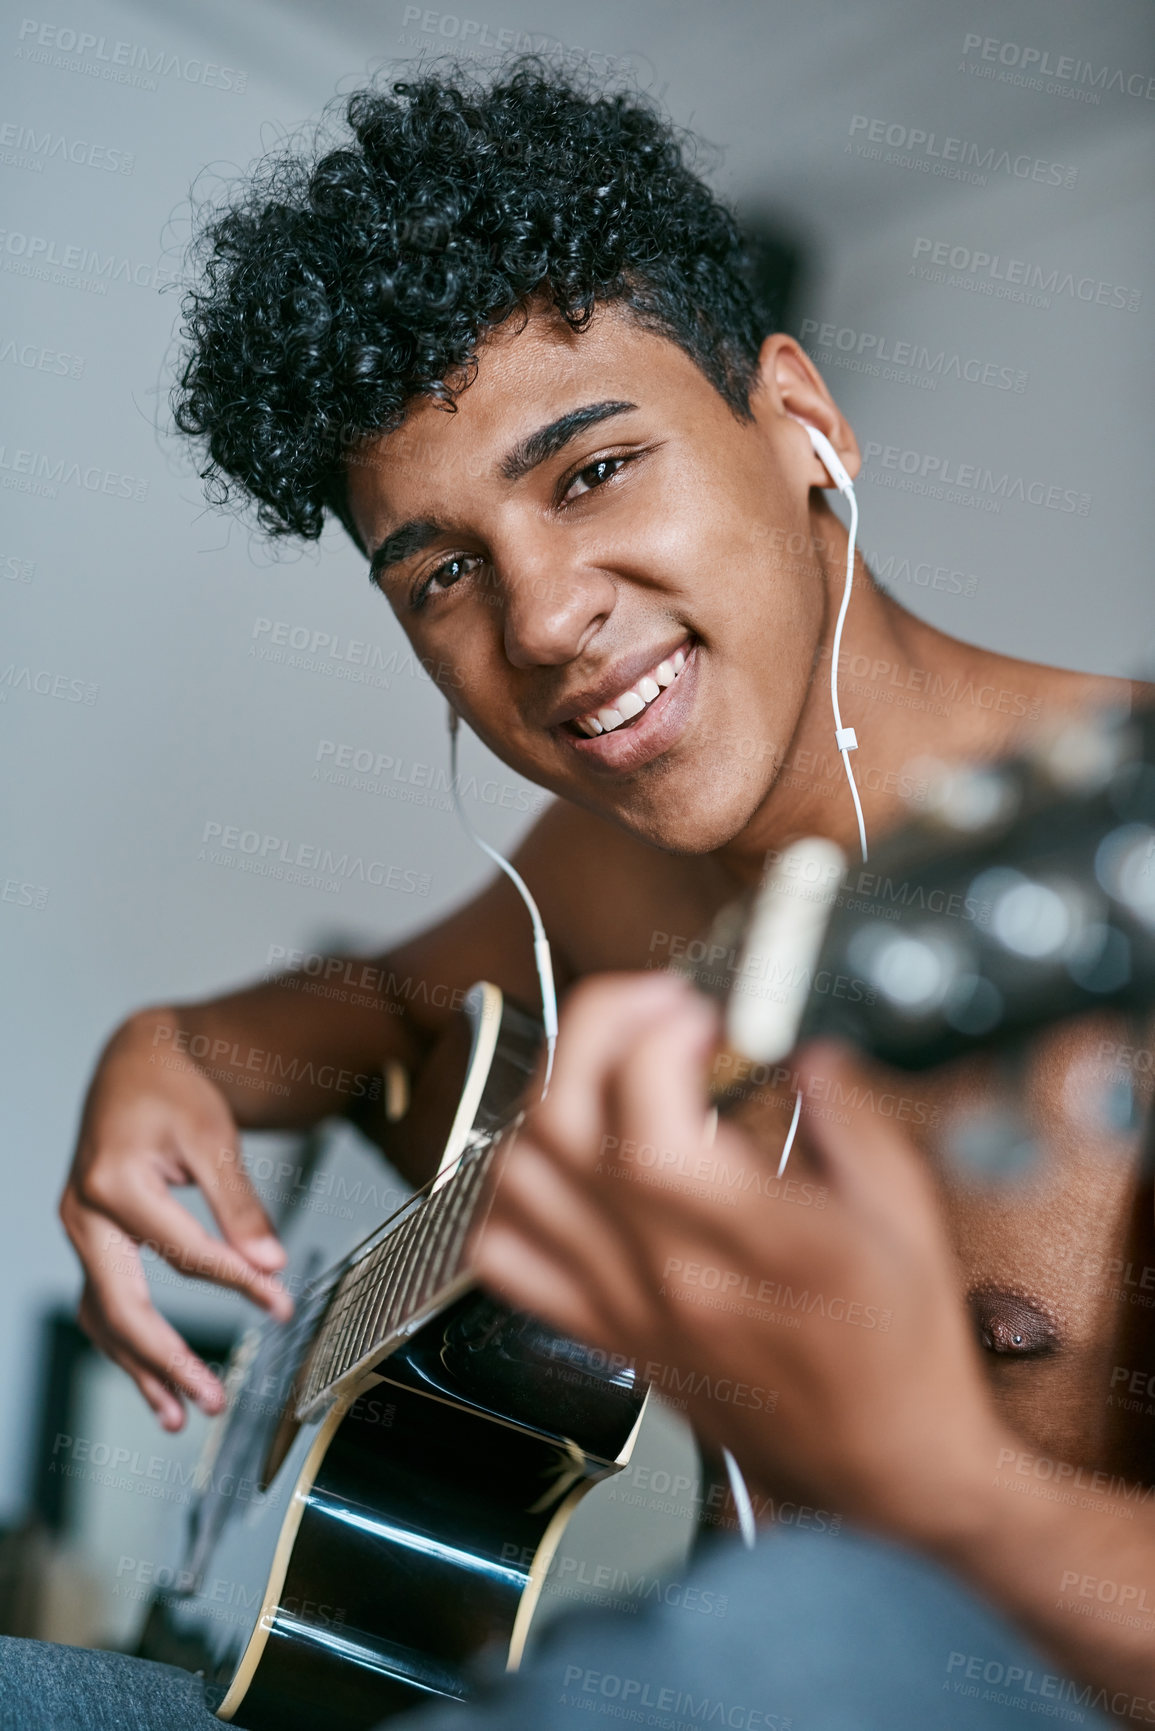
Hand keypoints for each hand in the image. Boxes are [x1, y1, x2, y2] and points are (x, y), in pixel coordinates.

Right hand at [60, 1006, 292, 1429]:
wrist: (134, 1062)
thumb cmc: (174, 1093)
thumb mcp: (215, 1137)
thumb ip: (239, 1204)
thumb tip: (271, 1264)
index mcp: (115, 1184)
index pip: (185, 1255)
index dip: (238, 1284)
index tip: (282, 1305)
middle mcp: (84, 1214)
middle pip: (124, 1307)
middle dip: (168, 1361)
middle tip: (214, 1400)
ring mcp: (80, 1229)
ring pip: (102, 1315)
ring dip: (139, 1368)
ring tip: (178, 1415)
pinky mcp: (89, 1236)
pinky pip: (101, 1301)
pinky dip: (126, 1342)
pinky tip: (154, 1375)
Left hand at [475, 972, 1010, 1546]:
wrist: (882, 1477)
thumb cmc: (903, 1357)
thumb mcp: (908, 1216)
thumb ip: (852, 1115)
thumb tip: (805, 1046)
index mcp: (754, 1242)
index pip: (648, 1122)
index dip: (655, 1037)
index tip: (698, 1013)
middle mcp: (670, 1272)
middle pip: (562, 1126)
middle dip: (593, 1029)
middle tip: (649, 1009)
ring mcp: (624, 1304)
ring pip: (516, 1179)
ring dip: (549, 1097)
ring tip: (609, 1070)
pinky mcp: (605, 1331)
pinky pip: (504, 1255)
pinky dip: (510, 1192)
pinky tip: (563, 1160)